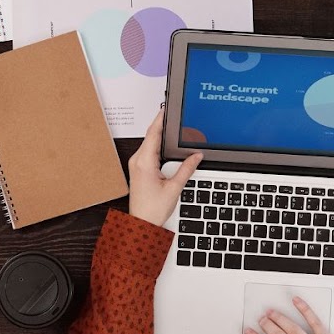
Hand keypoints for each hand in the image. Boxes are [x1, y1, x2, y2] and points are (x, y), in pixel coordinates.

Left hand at [127, 108, 201, 225]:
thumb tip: (196, 156)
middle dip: (164, 126)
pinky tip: (169, 147)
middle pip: (152, 136)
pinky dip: (159, 147)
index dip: (161, 118)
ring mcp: (137, 165)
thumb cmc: (152, 210)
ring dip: (162, 137)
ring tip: (176, 131)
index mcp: (144, 162)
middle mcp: (138, 161)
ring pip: (151, 143)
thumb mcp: (174, 188)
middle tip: (178, 118)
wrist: (142, 224)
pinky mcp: (139, 169)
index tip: (167, 108)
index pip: (153, 133)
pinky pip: (149, 152)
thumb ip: (186, 169)